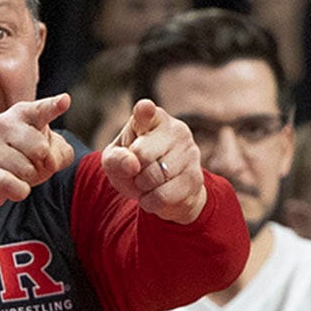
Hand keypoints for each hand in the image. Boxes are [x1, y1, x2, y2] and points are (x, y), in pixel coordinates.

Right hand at [0, 93, 74, 205]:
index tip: (65, 101)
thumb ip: (61, 153)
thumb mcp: (45, 151)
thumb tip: (50, 160)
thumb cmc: (19, 156)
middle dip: (43, 165)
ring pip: (28, 170)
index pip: (40, 111)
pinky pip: (13, 185)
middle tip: (30, 163)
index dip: (53, 107)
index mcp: (22, 114)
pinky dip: (21, 190)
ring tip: (16, 173)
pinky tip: (16, 186)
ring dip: (29, 179)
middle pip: (41, 149)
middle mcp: (2, 124)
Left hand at [100, 98, 208, 223]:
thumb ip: (116, 159)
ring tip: (147, 183)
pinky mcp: (196, 177)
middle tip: (137, 170)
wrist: (162, 193)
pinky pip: (164, 195)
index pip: (146, 112)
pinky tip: (155, 195)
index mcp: (152, 118)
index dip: (144, 111)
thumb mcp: (115, 161)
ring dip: (143, 187)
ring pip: (155, 176)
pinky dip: (152, 201)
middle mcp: (176, 129)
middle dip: (133, 169)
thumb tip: (132, 164)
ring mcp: (190, 152)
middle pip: (142, 153)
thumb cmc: (134, 167)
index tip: (145, 108)